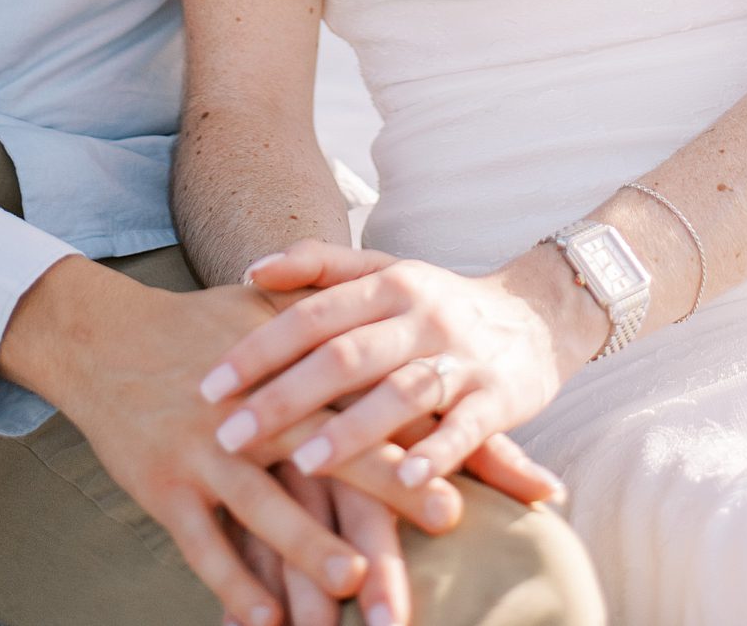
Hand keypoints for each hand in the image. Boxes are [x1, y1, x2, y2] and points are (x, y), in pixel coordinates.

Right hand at [0, 255, 463, 624]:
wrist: (106, 337)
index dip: (418, 438)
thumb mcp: (272, 316)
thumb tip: (415, 354)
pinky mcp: (164, 485)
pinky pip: (202, 543)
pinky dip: (231, 582)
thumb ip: (338, 335)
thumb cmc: (203, 328)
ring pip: (264, 506)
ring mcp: (207, 448)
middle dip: (388, 497)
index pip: (369, 404)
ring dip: (308, 548)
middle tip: (446, 524)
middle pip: (330, 457)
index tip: (471, 476)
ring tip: (352, 587)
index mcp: (293, 368)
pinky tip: (262, 619)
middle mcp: (256, 410)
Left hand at [201, 239, 585, 495]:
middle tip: (231, 437)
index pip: (312, 316)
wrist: (537, 314)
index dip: (258, 349)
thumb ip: (319, 266)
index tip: (208, 386)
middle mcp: (420, 314)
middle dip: (285, 398)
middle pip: (346, 355)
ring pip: (401, 391)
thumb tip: (249, 269)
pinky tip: (406, 479)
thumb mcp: (384, 272)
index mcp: (387, 283)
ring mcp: (461, 355)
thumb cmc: (438, 303)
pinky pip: (467, 426)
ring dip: (353, 430)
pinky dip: (437, 452)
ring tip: (304, 463)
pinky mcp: (500, 395)